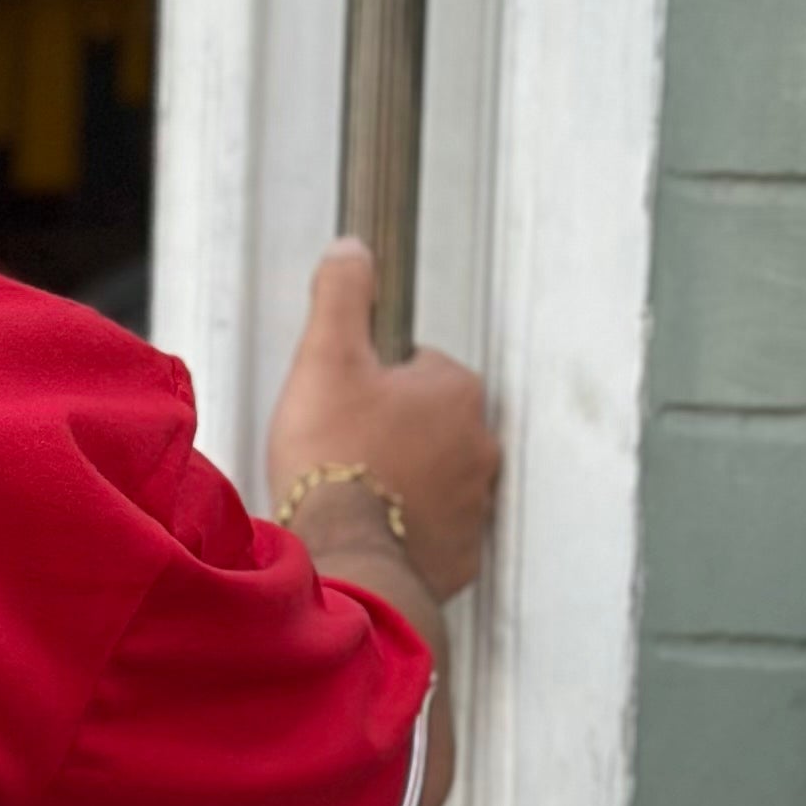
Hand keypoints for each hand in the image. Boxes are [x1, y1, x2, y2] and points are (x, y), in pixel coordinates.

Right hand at [262, 239, 501, 601]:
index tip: (346, 401)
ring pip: (440, 476)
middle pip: (435, 423)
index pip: (423, 367)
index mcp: (455, 390)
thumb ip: (342, 295)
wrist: (345, 554)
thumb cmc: (335, 459)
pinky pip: (438, 530)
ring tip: (356, 492)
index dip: (378, 380)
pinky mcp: (461, 554)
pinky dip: (411, 529)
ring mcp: (475, 503)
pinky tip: (373, 530)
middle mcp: (479, 444)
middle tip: (345, 447)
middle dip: (398, 430)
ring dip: (407, 479)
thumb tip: (351, 250)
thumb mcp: (326, 358)